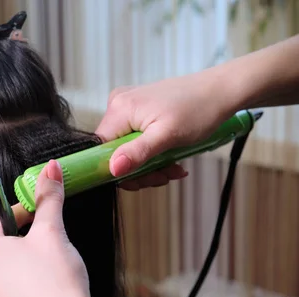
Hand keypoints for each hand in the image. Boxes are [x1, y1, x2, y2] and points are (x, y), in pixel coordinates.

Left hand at [0, 160, 105, 296]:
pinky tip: (43, 289)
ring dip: (23, 263)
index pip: (1, 220)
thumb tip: (50, 169)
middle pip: (0, 246)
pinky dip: (23, 287)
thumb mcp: (52, 231)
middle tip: (48, 239)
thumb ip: (49, 198)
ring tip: (48, 266)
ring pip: (4, 270)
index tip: (42, 212)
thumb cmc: (57, 280)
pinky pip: (7, 293)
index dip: (25, 212)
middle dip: (24, 239)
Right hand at [95, 72, 232, 189]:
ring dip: (148, 165)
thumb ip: (138, 152)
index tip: (139, 180)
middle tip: (164, 175)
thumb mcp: (168, 136)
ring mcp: (128, 107)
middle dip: (138, 170)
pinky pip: (135, 140)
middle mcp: (118, 105)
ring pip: (125, 149)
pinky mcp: (138, 111)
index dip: (115, 170)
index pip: (100, 150)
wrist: (222, 91)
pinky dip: (151, 154)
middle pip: (113, 151)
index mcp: (119, 108)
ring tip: (172, 168)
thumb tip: (113, 169)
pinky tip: (171, 158)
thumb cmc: (200, 109)